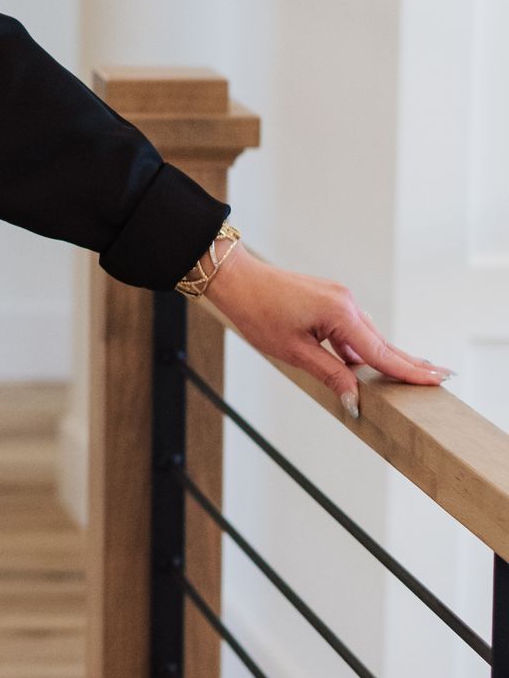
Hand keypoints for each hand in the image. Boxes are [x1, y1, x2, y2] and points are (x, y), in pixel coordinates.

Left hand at [200, 244, 450, 416]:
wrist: (237, 279)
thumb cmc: (258, 312)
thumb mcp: (294, 351)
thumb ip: (330, 374)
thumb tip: (355, 397)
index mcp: (340, 313)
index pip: (380, 352)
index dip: (408, 370)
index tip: (436, 380)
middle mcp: (346, 302)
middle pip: (381, 342)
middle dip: (408, 363)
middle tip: (440, 377)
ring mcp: (338, 298)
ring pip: (366, 336)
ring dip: (383, 357)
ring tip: (413, 375)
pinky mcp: (328, 299)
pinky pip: (351, 328)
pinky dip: (359, 347)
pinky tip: (365, 365)